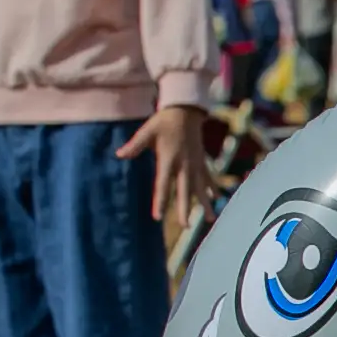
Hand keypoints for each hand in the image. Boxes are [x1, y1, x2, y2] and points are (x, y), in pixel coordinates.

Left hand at [117, 103, 212, 232]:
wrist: (185, 110)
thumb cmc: (164, 121)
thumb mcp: (147, 131)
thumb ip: (134, 145)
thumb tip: (119, 155)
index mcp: (169, 159)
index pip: (163, 185)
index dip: (160, 201)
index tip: (158, 217)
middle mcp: (184, 164)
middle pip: (185, 191)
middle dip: (185, 209)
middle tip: (185, 226)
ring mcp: (195, 163)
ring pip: (200, 187)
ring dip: (205, 203)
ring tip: (210, 219)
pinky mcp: (201, 160)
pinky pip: (208, 177)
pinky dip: (211, 188)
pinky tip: (216, 199)